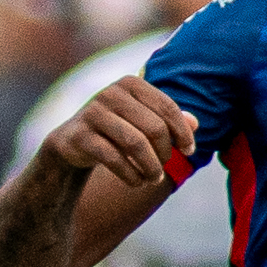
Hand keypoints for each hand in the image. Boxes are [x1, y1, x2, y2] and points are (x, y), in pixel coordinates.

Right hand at [42, 74, 194, 188]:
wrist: (71, 142)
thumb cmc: (115, 130)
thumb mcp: (142, 120)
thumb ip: (167, 119)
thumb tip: (195, 123)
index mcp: (130, 83)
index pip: (167, 107)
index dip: (183, 132)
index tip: (189, 151)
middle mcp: (111, 93)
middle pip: (154, 128)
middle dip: (164, 153)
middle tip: (164, 169)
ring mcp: (93, 113)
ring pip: (135, 143)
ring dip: (151, 167)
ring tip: (154, 179)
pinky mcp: (81, 136)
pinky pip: (114, 159)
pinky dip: (131, 175)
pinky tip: (137, 182)